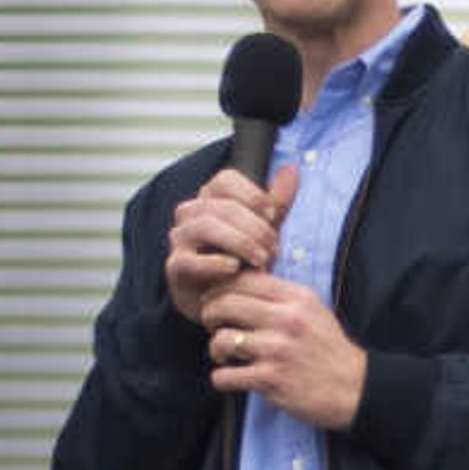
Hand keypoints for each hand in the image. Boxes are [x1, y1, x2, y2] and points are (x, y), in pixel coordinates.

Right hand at [164, 164, 300, 324]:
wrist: (226, 301)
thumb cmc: (244, 261)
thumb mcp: (265, 230)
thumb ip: (277, 202)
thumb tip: (292, 168)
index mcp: (210, 199)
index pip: (225, 179)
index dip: (253, 195)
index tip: (273, 215)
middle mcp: (190, 214)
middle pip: (221, 205)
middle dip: (254, 226)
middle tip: (273, 247)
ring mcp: (180, 239)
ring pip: (206, 226)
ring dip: (240, 242)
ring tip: (261, 259)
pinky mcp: (176, 267)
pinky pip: (190, 260)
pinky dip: (216, 263)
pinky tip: (236, 269)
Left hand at [204, 274, 368, 429]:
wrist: (355, 389)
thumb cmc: (330, 350)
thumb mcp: (314, 311)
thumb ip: (282, 295)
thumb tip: (241, 281)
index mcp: (296, 298)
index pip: (242, 280)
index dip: (220, 289)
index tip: (218, 301)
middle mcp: (286, 320)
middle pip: (224, 305)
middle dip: (210, 316)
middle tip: (215, 327)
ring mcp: (277, 350)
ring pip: (221, 341)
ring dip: (216, 350)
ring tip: (226, 356)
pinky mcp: (271, 380)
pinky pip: (225, 376)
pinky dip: (222, 378)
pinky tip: (233, 378)